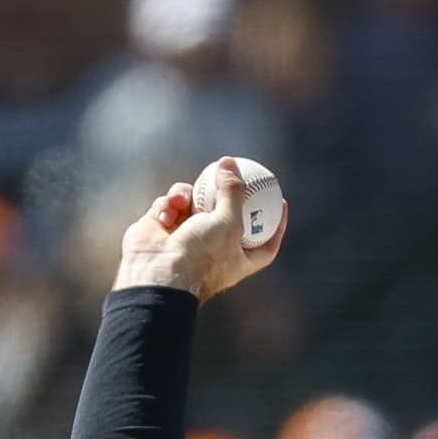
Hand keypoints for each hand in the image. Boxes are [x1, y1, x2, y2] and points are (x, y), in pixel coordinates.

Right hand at [114, 156, 282, 299]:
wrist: (156, 275)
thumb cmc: (200, 256)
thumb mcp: (228, 222)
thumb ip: (233, 191)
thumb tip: (229, 163)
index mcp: (238, 260)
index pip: (265, 244)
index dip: (276, 225)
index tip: (281, 203)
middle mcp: (214, 250)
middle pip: (227, 216)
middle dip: (228, 195)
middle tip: (232, 171)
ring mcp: (186, 238)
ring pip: (193, 201)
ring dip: (187, 195)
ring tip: (183, 199)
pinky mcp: (162, 228)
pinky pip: (169, 205)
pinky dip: (167, 205)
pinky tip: (164, 215)